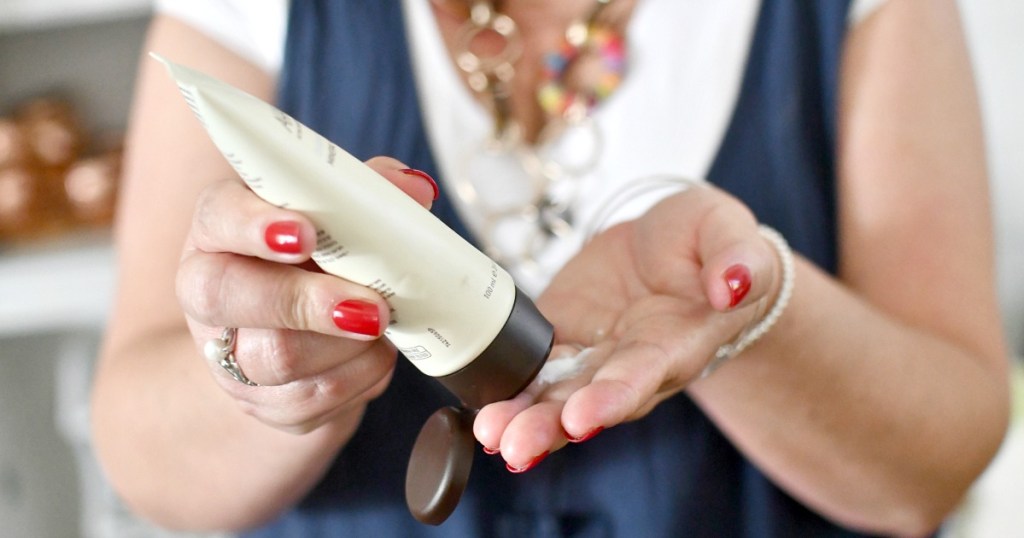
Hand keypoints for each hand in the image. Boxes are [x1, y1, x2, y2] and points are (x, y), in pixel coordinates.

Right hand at [176, 157, 438, 433]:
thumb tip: (414, 190)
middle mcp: (209, 291)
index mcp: (220, 228)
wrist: (305, 334)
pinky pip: (308, 402)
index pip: (218, 215)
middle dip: (305, 301)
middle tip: (370, 307)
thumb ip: (370, 193)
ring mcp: (227, 356)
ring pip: (273, 359)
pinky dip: (358, 377)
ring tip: (384, 327)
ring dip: (345, 346)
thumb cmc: (322, 260)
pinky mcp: (260, 405)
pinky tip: (377, 354)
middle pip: (228, 296)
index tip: (304, 235)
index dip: (255, 225)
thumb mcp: (338, 216)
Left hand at [474, 184, 781, 469]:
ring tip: (490, 433)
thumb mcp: (734, 235)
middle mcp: (630, 363)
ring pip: (553, 396)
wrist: (672, 244)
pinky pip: (528, 368)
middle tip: (514, 444)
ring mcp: (591, 356)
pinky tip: (477, 406)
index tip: (582, 416)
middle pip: (589, 402)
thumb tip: (732, 284)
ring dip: (521, 418)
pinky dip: (504, 387)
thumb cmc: (710, 245)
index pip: (644, 375)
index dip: (613, 396)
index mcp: (676, 343)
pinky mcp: (558, 337)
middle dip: (550, 426)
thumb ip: (740, 259)